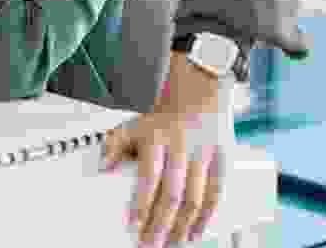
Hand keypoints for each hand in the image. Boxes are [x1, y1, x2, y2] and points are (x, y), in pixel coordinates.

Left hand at [101, 55, 235, 246]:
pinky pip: (216, 193)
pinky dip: (207, 216)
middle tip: (150, 245)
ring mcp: (203, 153)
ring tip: (171, 245)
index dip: (142, 203)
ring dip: (182, 226)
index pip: (149, 175)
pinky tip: (196, 233)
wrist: (197, 93)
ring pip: (194, 197)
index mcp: (157, 137)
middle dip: (161, 224)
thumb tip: (103, 166)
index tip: (134, 225)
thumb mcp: (134, 124)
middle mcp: (181, 146)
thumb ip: (115, 144)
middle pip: (172, 193)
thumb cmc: (163, 119)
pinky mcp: (222, 158)